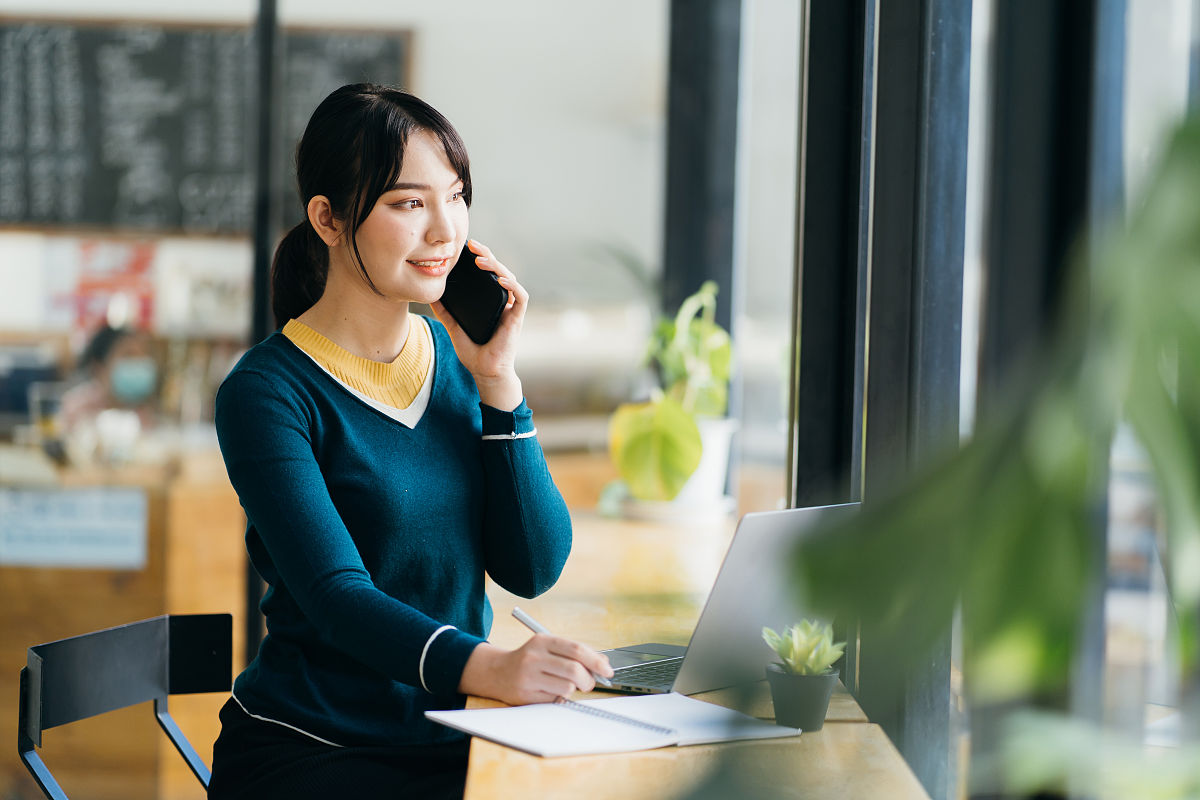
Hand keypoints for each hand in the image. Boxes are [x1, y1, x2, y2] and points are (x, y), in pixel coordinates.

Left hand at [430, 239, 526, 410]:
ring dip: (497, 267)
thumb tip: (431, 294)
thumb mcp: (454, 326)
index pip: (488, 274)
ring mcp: (510, 309)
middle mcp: (502, 302)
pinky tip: (501, 280)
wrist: (485, 372)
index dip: (481, 258)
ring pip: (510, 279)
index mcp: (490, 301)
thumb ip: (445, 311)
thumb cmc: (473, 351)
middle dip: (487, 255)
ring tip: (481, 260)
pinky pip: (520, 297)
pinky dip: (512, 286)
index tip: (467, 248)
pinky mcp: (516, 319)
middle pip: (499, 271)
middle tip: (473, 245)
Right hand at [458, 637, 614, 705]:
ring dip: (573, 690)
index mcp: (542, 641)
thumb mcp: (549, 648)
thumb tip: (604, 663)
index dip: (597, 661)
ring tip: (566, 686)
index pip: (576, 649)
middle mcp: (534, 657)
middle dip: (589, 680)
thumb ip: (575, 652)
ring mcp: (528, 677)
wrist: (497, 672)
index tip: (607, 670)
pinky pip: (555, 700)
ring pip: (567, 687)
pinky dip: (560, 698)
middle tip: (589, 683)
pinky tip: (551, 691)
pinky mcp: (525, 695)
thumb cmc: (530, 659)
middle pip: (574, 670)